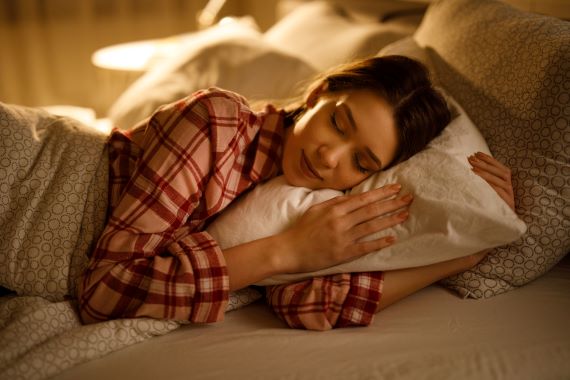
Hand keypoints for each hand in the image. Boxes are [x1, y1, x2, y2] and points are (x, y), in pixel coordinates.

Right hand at [279, 184, 412, 272]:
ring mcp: (343, 237)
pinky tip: (392, 239)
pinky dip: (379, 242)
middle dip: (392, 203)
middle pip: (372, 210)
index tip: (396, 188)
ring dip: (390, 220)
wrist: (288, 250)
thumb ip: (334, 203)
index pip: (363, 198)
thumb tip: (351, 198)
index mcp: (334, 209)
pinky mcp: (343, 253)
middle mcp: (341, 221)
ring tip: (405, 215)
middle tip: (409, 198)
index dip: (382, 193)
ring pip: (372, 226)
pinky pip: (365, 247)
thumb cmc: (301, 230)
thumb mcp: (316, 210)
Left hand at [468, 152, 514, 211]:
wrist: (500, 223)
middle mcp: (510, 186)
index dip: (488, 159)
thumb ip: (485, 179)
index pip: (499, 167)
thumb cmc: (491, 204)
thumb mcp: (488, 190)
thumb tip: (471, 164)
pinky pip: (498, 192)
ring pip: (498, 181)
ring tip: (472, 169)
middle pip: (499, 172)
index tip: (476, 153)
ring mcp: (510, 195)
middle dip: (484, 164)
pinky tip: (479, 182)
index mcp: (507, 182)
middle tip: (470, 159)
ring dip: (485, 174)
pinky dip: (489, 186)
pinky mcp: (508, 203)